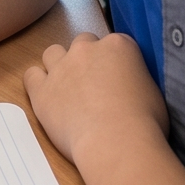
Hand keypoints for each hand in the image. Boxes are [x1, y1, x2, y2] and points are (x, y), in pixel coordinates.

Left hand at [23, 32, 168, 175]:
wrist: (116, 142)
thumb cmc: (144, 122)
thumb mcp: (152, 92)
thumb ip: (136, 79)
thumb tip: (131, 87)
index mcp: (119, 46)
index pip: (113, 44)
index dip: (113, 62)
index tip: (116, 79)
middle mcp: (87, 49)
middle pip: (83, 43)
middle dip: (86, 59)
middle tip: (92, 84)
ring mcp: (61, 67)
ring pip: (53, 52)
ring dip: (59, 65)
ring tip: (68, 89)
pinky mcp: (42, 89)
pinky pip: (31, 75)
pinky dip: (38, 83)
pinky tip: (47, 96)